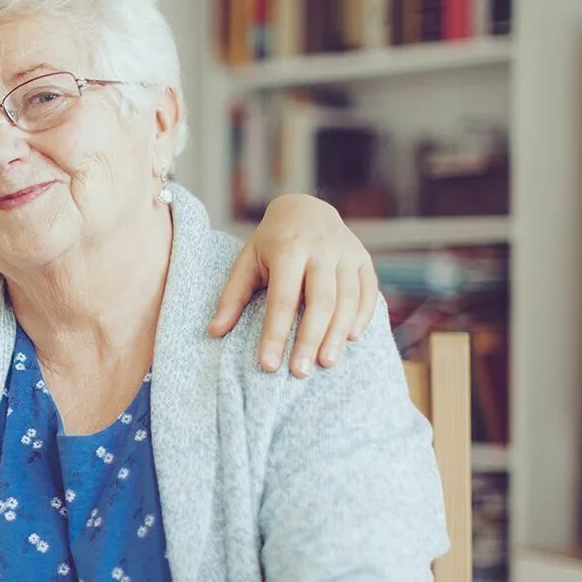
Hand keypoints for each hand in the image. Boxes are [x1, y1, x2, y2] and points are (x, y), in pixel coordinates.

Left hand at [209, 194, 378, 377]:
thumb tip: (213, 332)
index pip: (282, 300)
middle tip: (300, 372)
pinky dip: (362, 317)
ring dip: (337, 334)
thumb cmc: (271, 242)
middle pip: (320, 302)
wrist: (306, 208)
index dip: (275, 334)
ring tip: (325, 363)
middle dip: (310, 340)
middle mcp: (320, 250)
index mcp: (288, 249)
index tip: (268, 365)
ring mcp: (346, 254)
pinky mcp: (363, 260)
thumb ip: (232, 297)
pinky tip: (351, 339)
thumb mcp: (246, 261)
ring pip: (347, 300)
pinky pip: (368, 292)